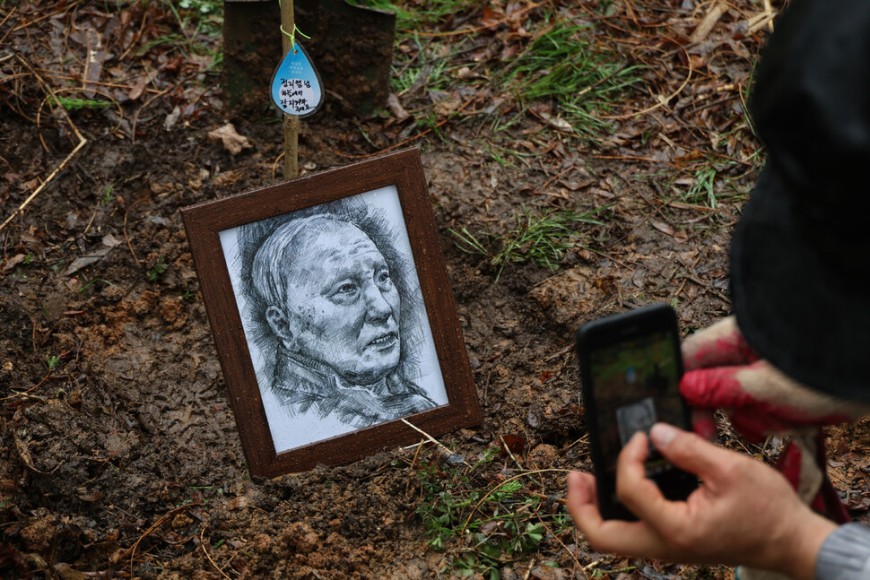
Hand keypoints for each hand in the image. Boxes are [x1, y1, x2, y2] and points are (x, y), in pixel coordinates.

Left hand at [567, 423, 836, 578]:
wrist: (793, 543)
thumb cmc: (768, 510)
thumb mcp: (731, 469)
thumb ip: (688, 450)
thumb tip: (657, 433)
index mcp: (676, 530)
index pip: (629, 492)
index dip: (627, 459)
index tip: (642, 437)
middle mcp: (664, 546)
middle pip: (601, 536)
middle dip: (580, 505)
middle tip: (576, 475)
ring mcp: (667, 548)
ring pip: (612, 539)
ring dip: (593, 510)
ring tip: (587, 480)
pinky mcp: (673, 542)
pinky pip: (632, 533)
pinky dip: (617, 511)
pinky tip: (623, 484)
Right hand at [680, 317, 864, 441]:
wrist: (868, 365)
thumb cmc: (823, 366)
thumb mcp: (768, 385)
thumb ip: (722, 388)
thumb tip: (685, 389)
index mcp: (734, 338)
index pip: (689, 357)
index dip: (680, 387)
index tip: (684, 417)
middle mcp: (745, 351)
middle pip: (710, 383)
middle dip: (720, 409)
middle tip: (713, 436)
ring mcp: (764, 370)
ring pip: (739, 401)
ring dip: (753, 416)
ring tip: (780, 417)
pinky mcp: (781, 387)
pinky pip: (762, 409)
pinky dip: (772, 419)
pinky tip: (791, 420)